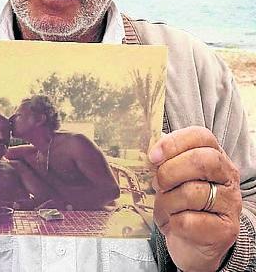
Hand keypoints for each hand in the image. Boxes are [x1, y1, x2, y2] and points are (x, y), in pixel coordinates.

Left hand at [149, 126, 241, 271]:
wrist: (193, 243)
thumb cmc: (179, 202)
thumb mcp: (171, 175)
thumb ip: (163, 158)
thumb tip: (148, 148)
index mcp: (215, 155)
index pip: (201, 136)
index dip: (173, 143)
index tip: (152, 157)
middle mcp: (228, 176)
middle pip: (202, 160)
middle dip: (169, 172)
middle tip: (157, 184)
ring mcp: (231, 203)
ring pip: (192, 192)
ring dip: (167, 201)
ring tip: (163, 207)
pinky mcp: (226, 229)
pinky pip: (189, 220)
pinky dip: (172, 221)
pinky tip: (172, 223)